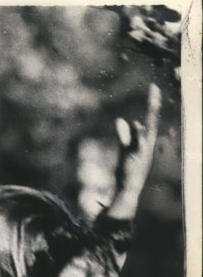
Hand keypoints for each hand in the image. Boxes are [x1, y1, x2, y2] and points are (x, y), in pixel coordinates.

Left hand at [108, 83, 161, 219]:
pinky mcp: (136, 157)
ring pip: (148, 129)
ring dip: (150, 114)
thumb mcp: (125, 149)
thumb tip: (121, 120)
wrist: (128, 188)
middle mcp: (148, 143)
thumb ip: (124, 135)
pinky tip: (138, 123)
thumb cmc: (128, 170)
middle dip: (153, 104)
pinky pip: (138, 143)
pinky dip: (138, 134)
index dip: (152, 104)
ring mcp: (143, 150)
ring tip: (152, 98)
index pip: (150, 119)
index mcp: (146, 140)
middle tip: (154, 88)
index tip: (152, 88)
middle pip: (152, 120)